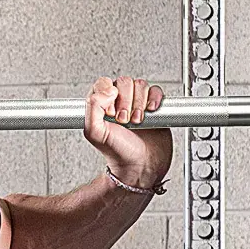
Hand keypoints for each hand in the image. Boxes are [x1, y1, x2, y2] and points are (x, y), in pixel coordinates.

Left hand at [84, 75, 170, 191]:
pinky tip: (151, 112)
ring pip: (141, 85)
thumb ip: (92, 108)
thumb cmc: (118, 152)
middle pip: (124, 82)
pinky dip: (154, 99)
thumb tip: (107, 90)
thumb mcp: (95, 133)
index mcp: (101, 104)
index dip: (108, 94)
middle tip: (125, 120)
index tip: (111, 112)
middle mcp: (119, 101)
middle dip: (126, 102)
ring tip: (137, 121)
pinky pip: (156, 91)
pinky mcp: (154, 105)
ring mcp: (137, 102)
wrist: (141, 166)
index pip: (104, 83)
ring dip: (140, 103)